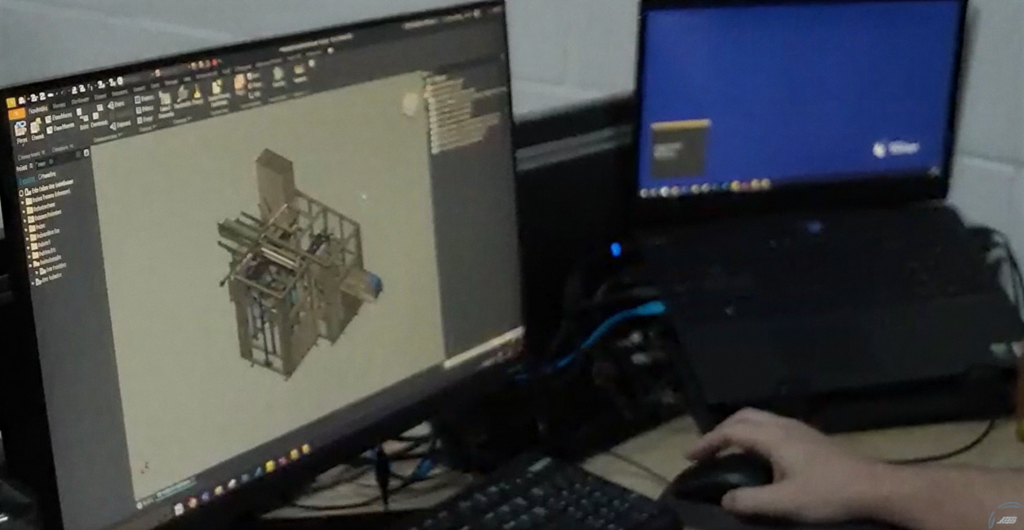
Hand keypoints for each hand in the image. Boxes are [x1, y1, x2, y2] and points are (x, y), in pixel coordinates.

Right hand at [688, 408, 885, 522]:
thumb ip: (751, 501)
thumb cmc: (829, 492)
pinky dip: (753, 434)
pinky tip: (758, 454)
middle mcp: (784, 426)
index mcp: (774, 437)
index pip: (731, 431)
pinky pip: (771, 426)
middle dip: (720, 430)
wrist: (874, 487)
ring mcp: (799, 429)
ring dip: (737, 429)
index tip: (690, 456)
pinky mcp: (810, 437)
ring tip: (726, 449)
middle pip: (743, 416)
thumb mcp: (786, 503)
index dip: (707, 441)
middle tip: (705, 449)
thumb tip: (725, 499)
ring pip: (759, 418)